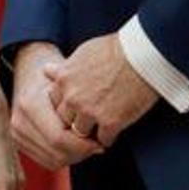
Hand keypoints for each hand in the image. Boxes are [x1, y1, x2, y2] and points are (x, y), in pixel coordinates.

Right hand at [9, 41, 104, 170]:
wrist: (30, 70)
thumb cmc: (56, 75)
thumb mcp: (70, 85)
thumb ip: (82, 111)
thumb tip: (99, 145)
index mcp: (31, 105)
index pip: (59, 138)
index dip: (83, 145)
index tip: (100, 141)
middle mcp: (19, 121)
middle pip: (56, 153)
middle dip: (81, 153)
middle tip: (98, 146)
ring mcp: (16, 134)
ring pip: (53, 161)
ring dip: (75, 157)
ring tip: (88, 145)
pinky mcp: (19, 142)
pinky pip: (47, 161)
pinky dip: (65, 158)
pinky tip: (76, 148)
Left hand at [45, 34, 157, 148]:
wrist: (142, 55)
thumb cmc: (116, 49)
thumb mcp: (83, 52)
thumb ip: (64, 68)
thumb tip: (46, 70)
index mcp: (64, 79)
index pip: (55, 102)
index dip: (67, 105)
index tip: (78, 105)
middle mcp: (72, 97)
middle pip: (65, 120)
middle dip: (76, 120)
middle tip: (89, 120)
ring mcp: (90, 111)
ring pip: (81, 133)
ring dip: (91, 132)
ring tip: (101, 128)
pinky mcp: (110, 122)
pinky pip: (103, 140)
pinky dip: (108, 138)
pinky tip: (115, 131)